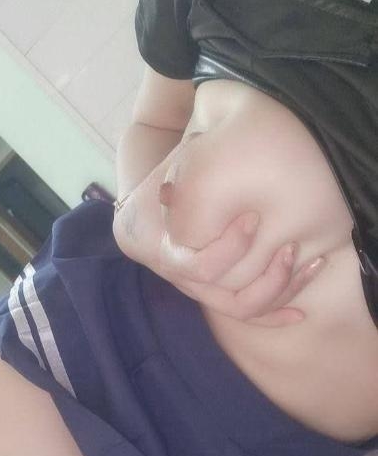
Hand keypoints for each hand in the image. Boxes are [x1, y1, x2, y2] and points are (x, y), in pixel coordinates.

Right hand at [112, 161, 324, 326]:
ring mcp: (201, 291)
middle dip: (268, 275)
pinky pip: (247, 315)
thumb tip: (201, 141)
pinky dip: (275, 314)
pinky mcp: (217, 295)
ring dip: (279, 290)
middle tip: (291, 246)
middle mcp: (183, 280)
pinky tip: (301, 311)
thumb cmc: (166, 186)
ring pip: (243, 309)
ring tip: (311, 265)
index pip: (201, 267)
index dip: (232, 247)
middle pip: (228, 299)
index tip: (255, 217)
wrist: (145, 213)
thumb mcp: (171, 171)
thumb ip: (186, 163)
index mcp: (167, 252)